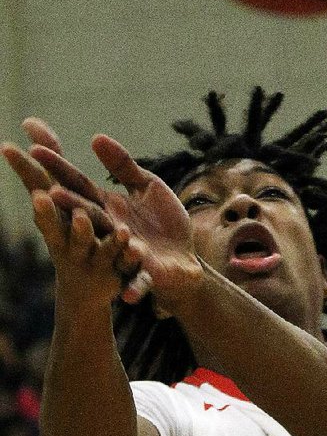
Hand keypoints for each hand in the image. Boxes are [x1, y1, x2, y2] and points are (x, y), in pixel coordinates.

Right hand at [6, 136, 197, 307]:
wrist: (184, 262)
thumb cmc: (162, 223)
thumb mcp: (147, 188)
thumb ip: (124, 166)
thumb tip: (96, 137)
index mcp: (106, 207)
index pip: (77, 185)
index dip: (59, 168)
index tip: (34, 149)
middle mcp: (109, 231)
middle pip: (86, 215)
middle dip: (69, 206)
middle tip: (48, 193)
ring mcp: (125, 255)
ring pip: (109, 247)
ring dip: (96, 238)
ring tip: (83, 223)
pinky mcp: (145, 275)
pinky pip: (138, 283)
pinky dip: (135, 288)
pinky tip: (127, 297)